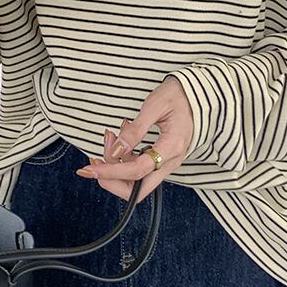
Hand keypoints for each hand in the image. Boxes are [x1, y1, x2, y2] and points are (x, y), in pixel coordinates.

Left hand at [75, 76, 193, 202]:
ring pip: (136, 182)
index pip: (137, 171)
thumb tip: (118, 150)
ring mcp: (166, 163)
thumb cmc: (178, 96)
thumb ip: (136, 130)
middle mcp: (170, 161)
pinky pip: (139, 170)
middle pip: (138, 191)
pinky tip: (118, 141)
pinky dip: (122, 160)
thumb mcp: (155, 105)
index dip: (111, 172)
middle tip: (94, 164)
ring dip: (115, 168)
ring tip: (109, 138)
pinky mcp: (161, 160)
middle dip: (111, 182)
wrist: (196, 95)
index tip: (90, 168)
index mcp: (172, 147)